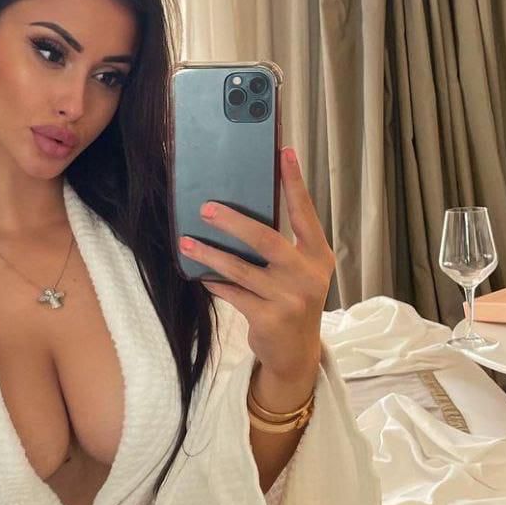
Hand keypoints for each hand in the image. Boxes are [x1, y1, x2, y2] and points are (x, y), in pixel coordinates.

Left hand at [178, 147, 334, 386]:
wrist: (296, 352)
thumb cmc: (292, 301)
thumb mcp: (299, 272)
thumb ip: (280, 246)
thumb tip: (240, 211)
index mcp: (318, 256)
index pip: (305, 212)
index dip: (294, 182)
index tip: (284, 152)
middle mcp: (308, 275)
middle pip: (266, 239)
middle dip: (233, 221)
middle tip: (206, 208)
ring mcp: (289, 298)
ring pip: (240, 268)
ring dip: (210, 254)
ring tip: (187, 241)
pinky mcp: (269, 318)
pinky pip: (232, 293)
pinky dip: (214, 283)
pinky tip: (200, 276)